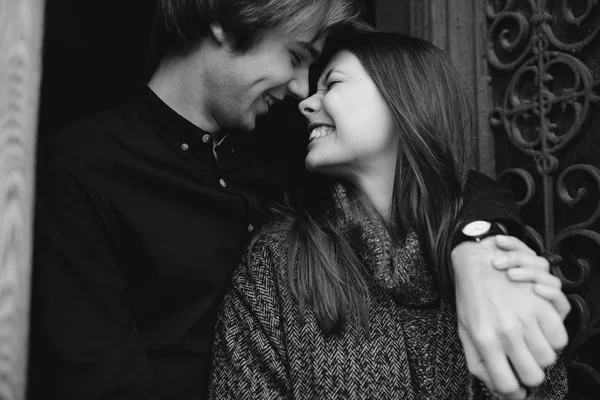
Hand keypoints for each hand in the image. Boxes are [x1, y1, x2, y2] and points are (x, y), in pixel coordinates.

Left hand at [452, 236, 567, 399]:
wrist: (477, 263)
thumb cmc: (469, 299)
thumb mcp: (465, 332)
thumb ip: (479, 363)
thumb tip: (501, 389)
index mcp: (485, 340)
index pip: (508, 384)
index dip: (512, 389)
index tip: (513, 383)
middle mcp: (506, 331)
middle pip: (534, 374)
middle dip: (529, 373)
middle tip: (522, 361)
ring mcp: (526, 317)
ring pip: (549, 357)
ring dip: (541, 354)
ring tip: (529, 343)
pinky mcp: (541, 304)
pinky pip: (560, 336)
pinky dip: (553, 338)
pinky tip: (539, 329)